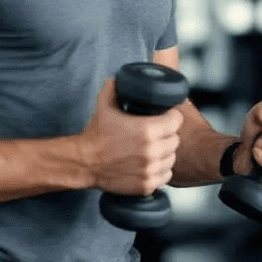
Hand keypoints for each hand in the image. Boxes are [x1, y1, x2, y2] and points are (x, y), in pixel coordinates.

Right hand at [80, 77, 182, 195]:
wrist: (84, 162)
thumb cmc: (95, 134)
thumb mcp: (104, 105)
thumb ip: (113, 87)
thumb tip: (118, 77)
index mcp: (148, 129)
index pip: (176, 120)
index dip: (172, 117)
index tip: (166, 117)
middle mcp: (152, 150)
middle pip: (176, 140)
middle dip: (169, 135)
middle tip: (159, 134)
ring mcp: (150, 169)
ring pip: (172, 159)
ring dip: (166, 153)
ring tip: (155, 149)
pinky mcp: (147, 184)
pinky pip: (165, 176)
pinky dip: (161, 171)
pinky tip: (152, 165)